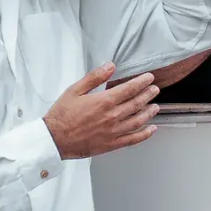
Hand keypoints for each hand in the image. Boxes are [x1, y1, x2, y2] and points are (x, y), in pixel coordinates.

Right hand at [42, 63, 158, 159]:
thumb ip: (94, 78)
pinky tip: (151, 129)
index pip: (129, 89)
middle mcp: (112, 116)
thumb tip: (109, 66)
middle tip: (154, 89)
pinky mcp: (112, 144)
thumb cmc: (62, 115)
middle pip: (137, 103)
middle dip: (148, 94)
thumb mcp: (74, 90)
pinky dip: (145, 134)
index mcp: (104, 101)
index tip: (148, 78)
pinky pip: (133, 139)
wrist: (55, 139)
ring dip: (149, 112)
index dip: (142, 82)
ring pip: (139, 120)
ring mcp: (114, 131)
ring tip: (155, 106)